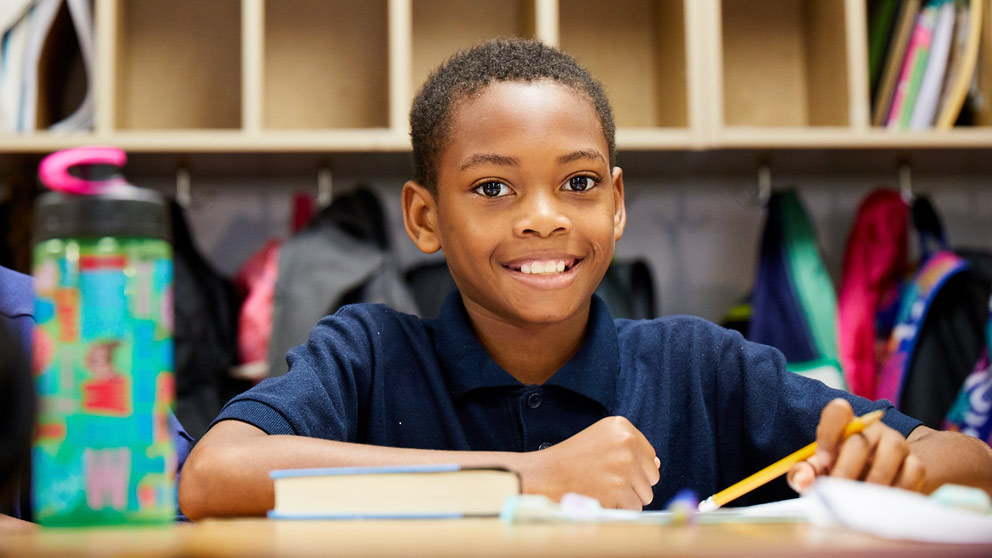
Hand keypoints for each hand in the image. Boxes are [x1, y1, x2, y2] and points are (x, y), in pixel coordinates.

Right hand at [525, 416, 659, 509]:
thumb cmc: (570, 460)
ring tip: (602, 489)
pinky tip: (600, 498)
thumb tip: (657, 464)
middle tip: (606, 481)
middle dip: (633, 484)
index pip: (650, 456)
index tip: (610, 468)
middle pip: (652, 476)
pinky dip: (619, 509)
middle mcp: (627, 442)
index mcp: (622, 426)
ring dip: (626, 498)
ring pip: (645, 495)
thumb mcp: (599, 440)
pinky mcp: (619, 489)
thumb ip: (629, 448)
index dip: (633, 468)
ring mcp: (624, 466)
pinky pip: (634, 509)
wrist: (544, 475)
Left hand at [787, 398, 925, 493]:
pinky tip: (884, 504)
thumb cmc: (839, 472)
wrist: (876, 484)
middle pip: (860, 440)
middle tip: (839, 492)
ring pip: (891, 451)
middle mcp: (871, 428)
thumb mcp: (817, 472)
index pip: (837, 410)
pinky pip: (914, 470)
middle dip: (846, 470)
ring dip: (874, 480)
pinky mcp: (915, 461)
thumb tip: (803, 481)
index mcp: (843, 424)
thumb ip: (803, 473)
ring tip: (862, 501)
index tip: (822, 463)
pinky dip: (898, 489)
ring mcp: (896, 442)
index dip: (828, 435)